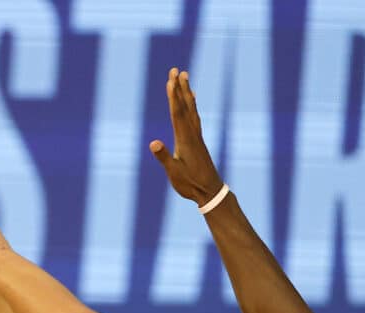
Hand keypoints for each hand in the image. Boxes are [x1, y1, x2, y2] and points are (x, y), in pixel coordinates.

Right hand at [150, 68, 225, 206]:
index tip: (170, 80)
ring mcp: (196, 136)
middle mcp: (192, 134)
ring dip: (187, 92)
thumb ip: (164, 157)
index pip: (177, 113)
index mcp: (185, 140)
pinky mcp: (198, 140)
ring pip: (191, 109)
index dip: (173, 96)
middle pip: (185, 106)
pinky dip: (192, 105)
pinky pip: (195, 117)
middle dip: (180, 88)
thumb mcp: (174, 173)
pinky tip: (192, 100)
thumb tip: (153, 143)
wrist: (210, 191)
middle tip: (176, 70)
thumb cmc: (190, 184)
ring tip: (185, 77)